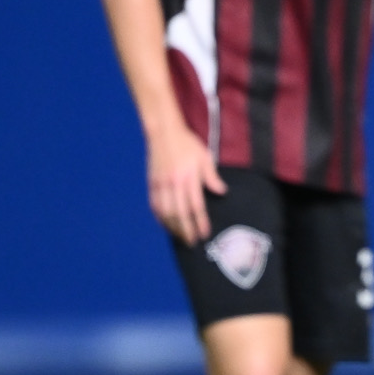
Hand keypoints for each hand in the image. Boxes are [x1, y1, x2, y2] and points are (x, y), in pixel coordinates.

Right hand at [147, 119, 224, 245]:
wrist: (163, 132)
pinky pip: (155, 205)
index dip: (200, 222)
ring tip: (181, 236)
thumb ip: (212, 176)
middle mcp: (173, 183)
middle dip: (186, 230)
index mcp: (188, 177)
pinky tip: (166, 225)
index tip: (204, 234)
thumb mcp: (204, 156)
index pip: (195, 206)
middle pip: (180, 213)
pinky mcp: (152, 183)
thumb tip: (221, 192)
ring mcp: (160, 184)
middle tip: (192, 242)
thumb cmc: (187, 144)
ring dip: (173, 227)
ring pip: (165, 212)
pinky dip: (160, 217)